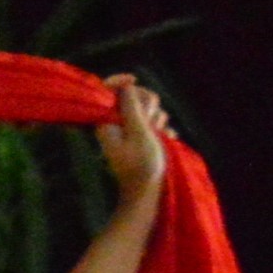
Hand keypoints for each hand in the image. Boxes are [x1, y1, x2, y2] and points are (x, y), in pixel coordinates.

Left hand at [99, 76, 171, 204]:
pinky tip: (165, 140)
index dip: (119, 81)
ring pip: (149, 109)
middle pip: (135, 96)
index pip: (108, 91)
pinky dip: (162, 129)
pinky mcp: (143, 138)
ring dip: (157, 119)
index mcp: (107, 123)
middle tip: (151, 123)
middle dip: (147, 104)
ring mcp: (131, 131)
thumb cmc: (142, 164)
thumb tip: (126, 87)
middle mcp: (117, 125)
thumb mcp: (138, 131)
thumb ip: (131, 107)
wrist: (148, 193)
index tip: (133, 79)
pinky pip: (156, 122)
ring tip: (157, 137)